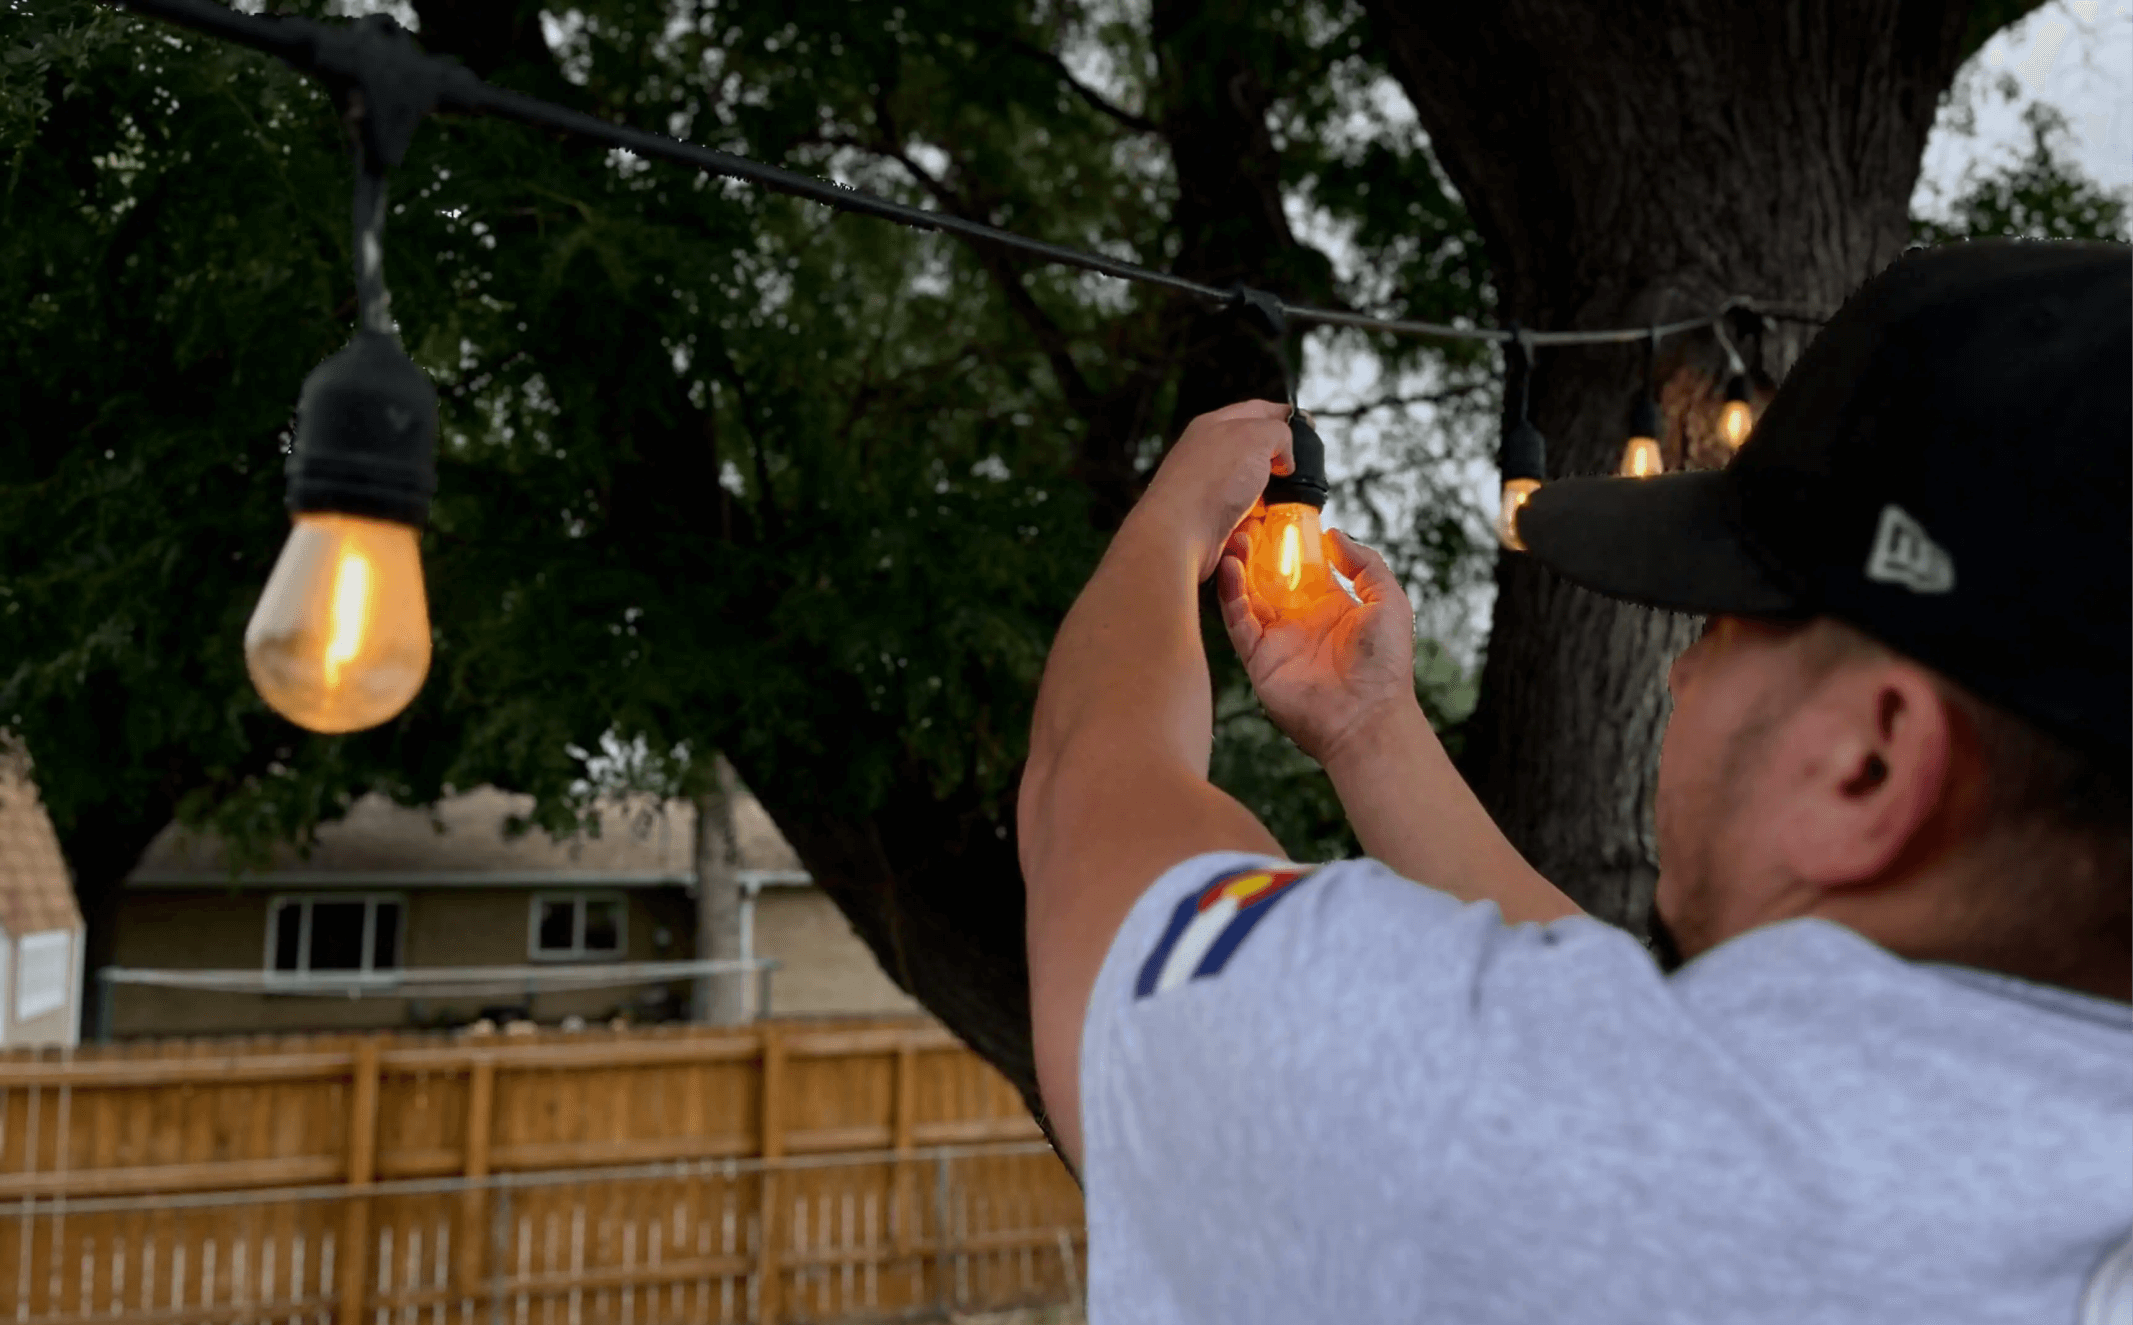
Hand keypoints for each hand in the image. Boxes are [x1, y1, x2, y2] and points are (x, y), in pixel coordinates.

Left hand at [1128, 400, 1295, 580]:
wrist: (1177, 535)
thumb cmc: (1210, 481)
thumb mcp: (1256, 436)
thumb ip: (1279, 434)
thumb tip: (1283, 459)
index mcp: (1214, 426)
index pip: (1256, 411)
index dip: (1284, 417)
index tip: (1306, 426)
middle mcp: (1207, 458)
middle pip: (1256, 458)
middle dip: (1278, 472)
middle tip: (1292, 478)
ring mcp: (1207, 494)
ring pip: (1253, 498)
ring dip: (1265, 509)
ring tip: (1266, 512)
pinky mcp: (1207, 526)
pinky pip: (1243, 529)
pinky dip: (1249, 534)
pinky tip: (1246, 535)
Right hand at [1216, 526, 1417, 765]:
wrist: (1367, 717)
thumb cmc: (1386, 664)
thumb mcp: (1389, 600)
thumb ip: (1365, 564)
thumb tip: (1334, 535)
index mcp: (1330, 606)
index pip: (1301, 567)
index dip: (1289, 543)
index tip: (1278, 516)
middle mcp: (1299, 621)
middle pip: (1268, 577)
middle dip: (1258, 550)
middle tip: (1250, 521)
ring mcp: (1276, 639)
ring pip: (1246, 595)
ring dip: (1238, 566)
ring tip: (1236, 536)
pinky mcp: (1258, 658)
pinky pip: (1237, 622)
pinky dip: (1230, 594)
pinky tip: (1230, 567)